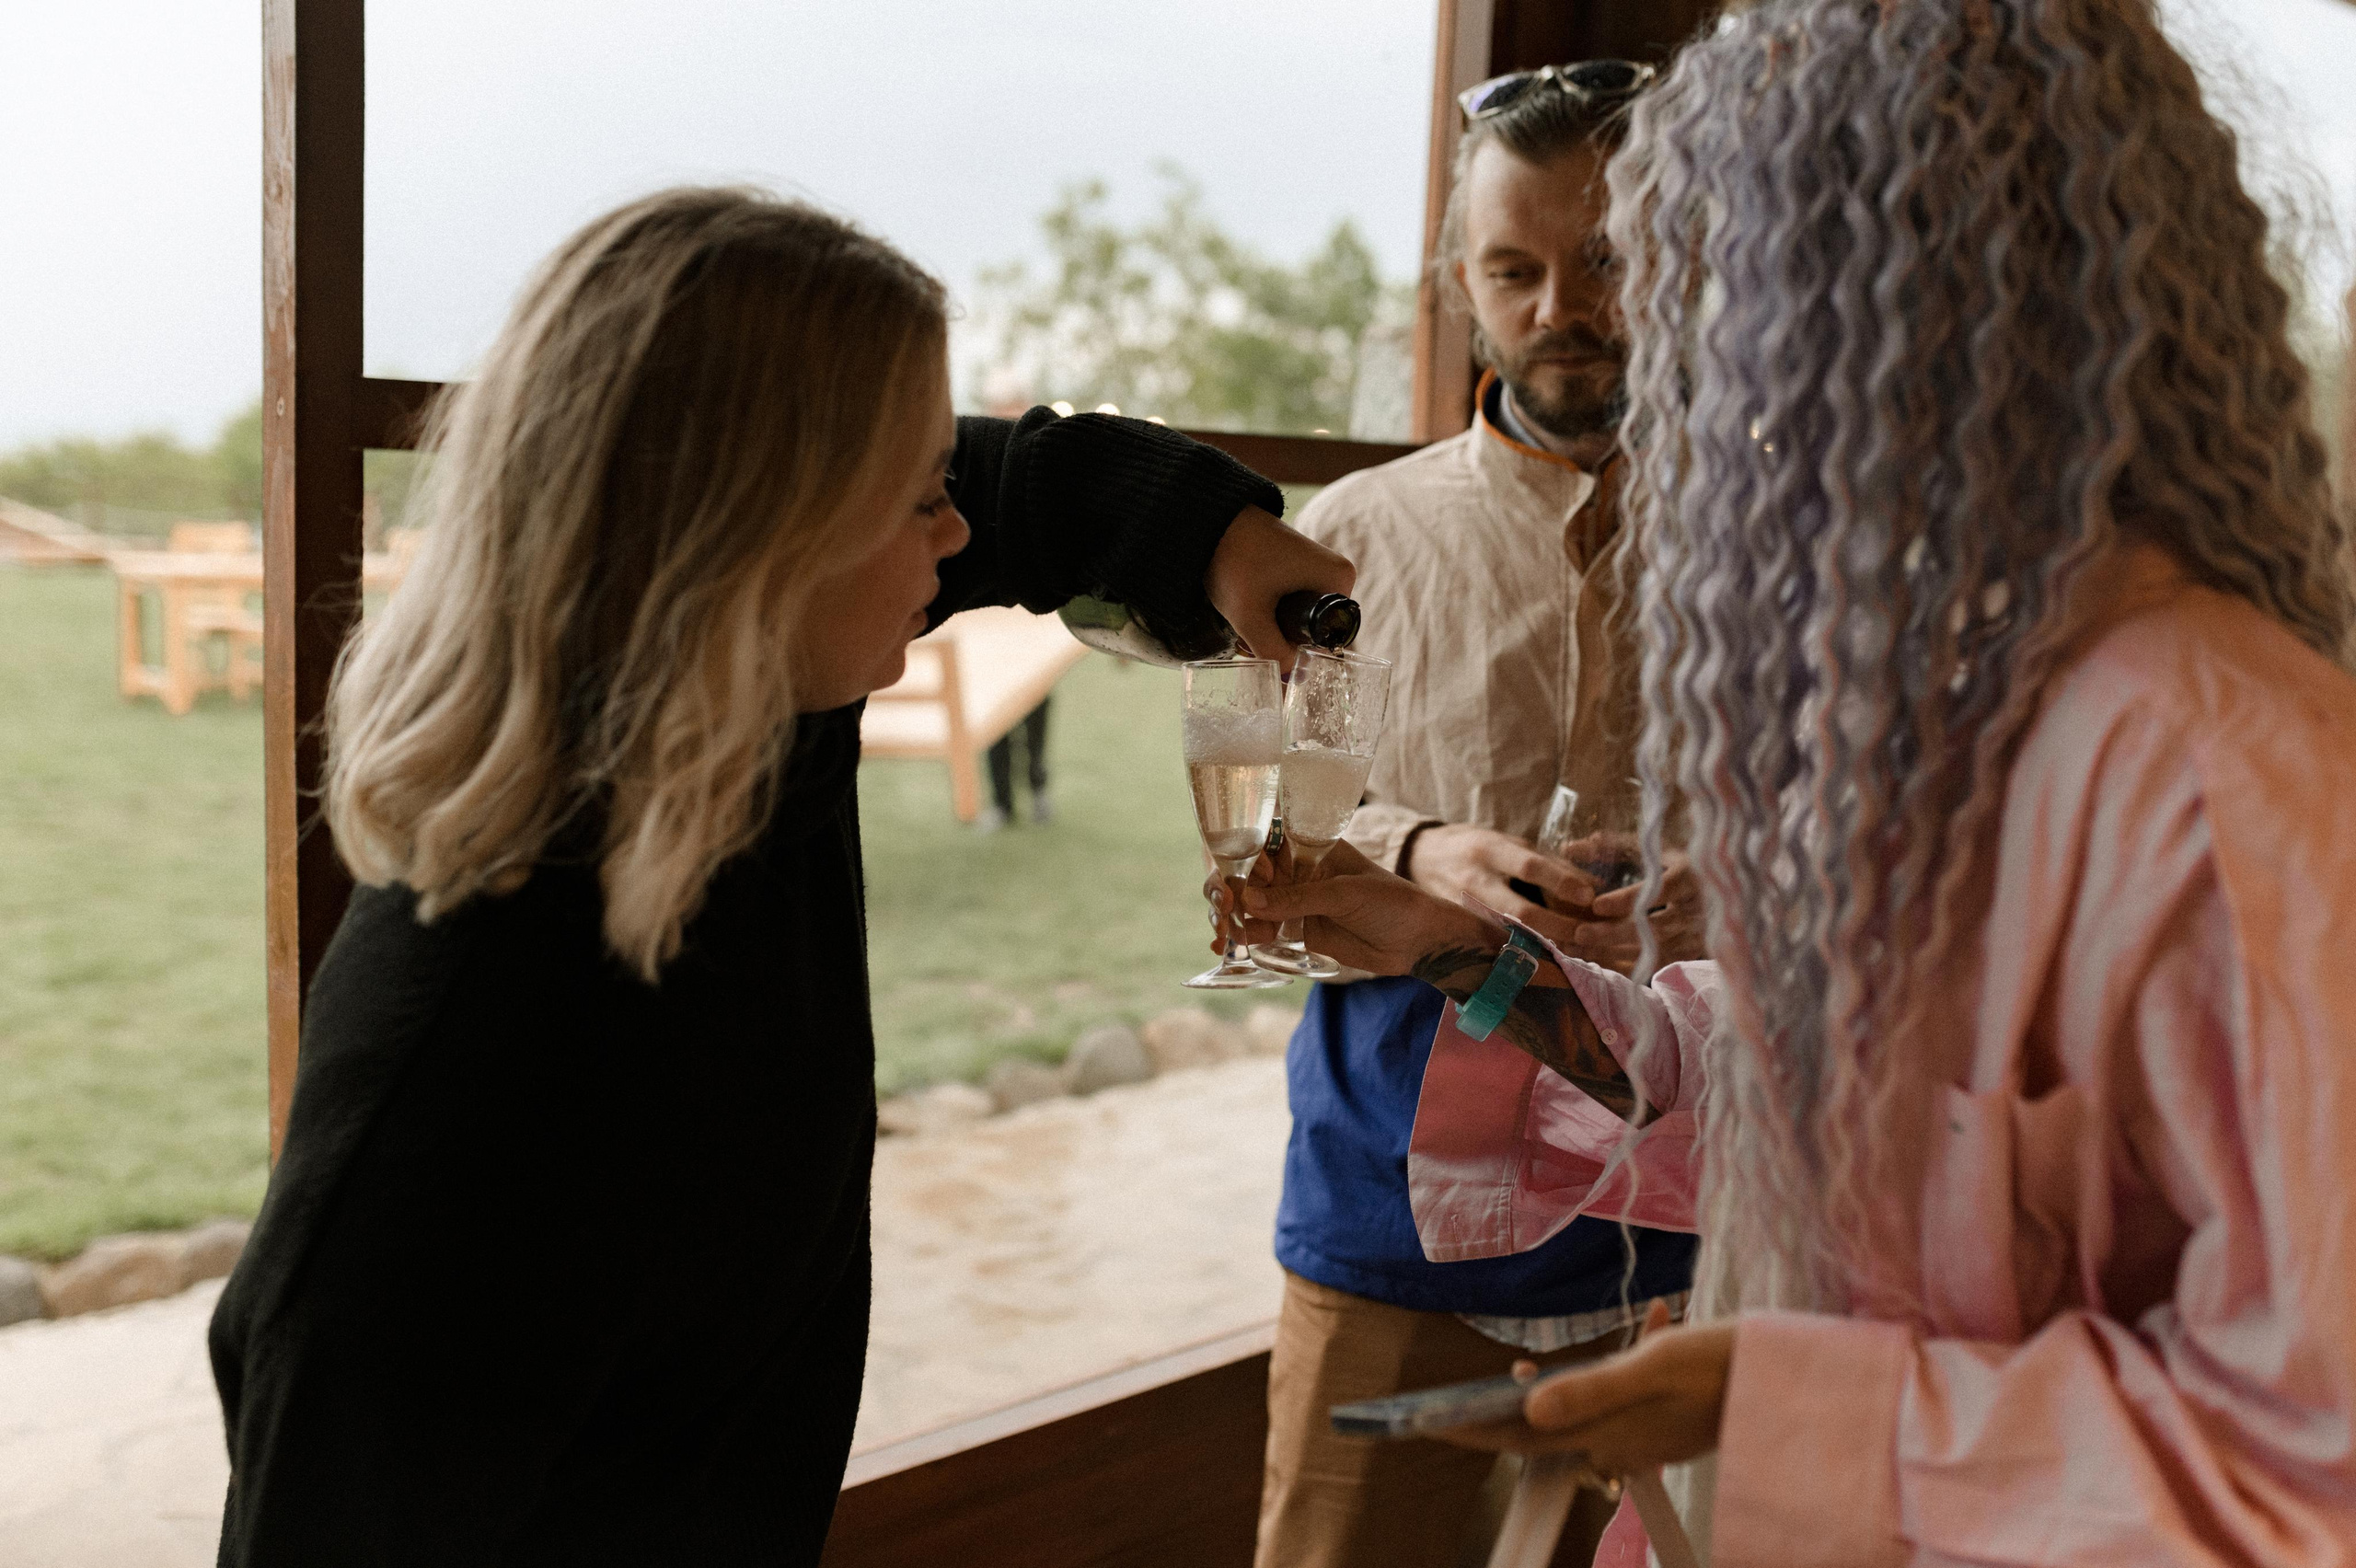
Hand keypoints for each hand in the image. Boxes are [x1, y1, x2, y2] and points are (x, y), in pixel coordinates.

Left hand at [1205, 506, 1354, 672]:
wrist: (1210, 519)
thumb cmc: (1235, 560)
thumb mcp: (1252, 617)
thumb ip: (1273, 655)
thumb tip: (1291, 685)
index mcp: (1340, 579)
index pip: (1330, 637)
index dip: (1300, 651)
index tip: (1267, 647)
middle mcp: (1336, 573)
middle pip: (1313, 630)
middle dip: (1282, 641)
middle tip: (1249, 638)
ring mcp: (1315, 568)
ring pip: (1298, 618)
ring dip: (1270, 628)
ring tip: (1242, 623)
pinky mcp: (1296, 566)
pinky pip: (1290, 602)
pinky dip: (1268, 612)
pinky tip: (1244, 610)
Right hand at [1225, 840, 1496, 976]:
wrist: (1417, 943)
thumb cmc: (1391, 903)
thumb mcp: (1345, 894)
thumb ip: (1297, 898)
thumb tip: (1248, 900)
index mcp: (1309, 846)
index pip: (1262, 839)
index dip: (1239, 852)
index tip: (1232, 873)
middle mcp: (1295, 870)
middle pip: (1246, 872)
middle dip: (1227, 887)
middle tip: (1223, 906)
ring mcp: (1293, 901)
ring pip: (1247, 903)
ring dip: (1228, 914)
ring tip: (1223, 932)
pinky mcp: (1295, 931)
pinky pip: (1260, 930)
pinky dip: (1241, 936)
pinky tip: (1224, 947)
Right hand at [1403, 823, 1595, 950]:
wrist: (1421, 858)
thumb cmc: (1476, 847)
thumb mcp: (1509, 842)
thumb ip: (1549, 862)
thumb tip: (1593, 884)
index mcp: (1489, 850)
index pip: (1529, 866)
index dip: (1560, 882)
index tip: (1589, 896)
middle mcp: (1474, 880)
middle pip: (1520, 911)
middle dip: (1557, 926)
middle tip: (1586, 935)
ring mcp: (1462, 909)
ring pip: (1508, 936)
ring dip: (1542, 947)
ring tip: (1573, 955)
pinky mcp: (1458, 930)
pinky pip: (1492, 946)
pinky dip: (1519, 955)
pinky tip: (1543, 964)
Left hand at [1437, 1300, 1730, 1471]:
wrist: (1791, 1379)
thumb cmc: (1723, 1367)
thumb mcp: (1654, 1367)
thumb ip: (1591, 1388)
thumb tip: (1529, 1403)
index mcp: (1610, 1431)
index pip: (1527, 1436)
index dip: (1478, 1430)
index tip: (1434, 1424)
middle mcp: (1623, 1439)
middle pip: (1550, 1426)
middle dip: (1509, 1409)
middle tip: (1470, 1394)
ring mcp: (1649, 1431)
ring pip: (1589, 1406)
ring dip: (1565, 1384)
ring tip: (1529, 1367)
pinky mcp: (1673, 1415)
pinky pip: (1632, 1391)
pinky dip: (1628, 1360)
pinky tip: (1658, 1318)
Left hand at [1557, 844, 1705, 974]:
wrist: (1724, 890)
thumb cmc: (1679, 863)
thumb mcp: (1655, 849)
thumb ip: (1615, 846)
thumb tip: (1569, 848)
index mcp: (1691, 875)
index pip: (1660, 890)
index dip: (1627, 900)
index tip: (1596, 905)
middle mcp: (1700, 908)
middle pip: (1657, 927)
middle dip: (1615, 933)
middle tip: (1580, 933)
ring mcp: (1700, 933)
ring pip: (1657, 950)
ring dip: (1617, 952)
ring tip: (1583, 949)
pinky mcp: (1695, 951)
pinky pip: (1660, 963)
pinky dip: (1630, 964)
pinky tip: (1601, 961)